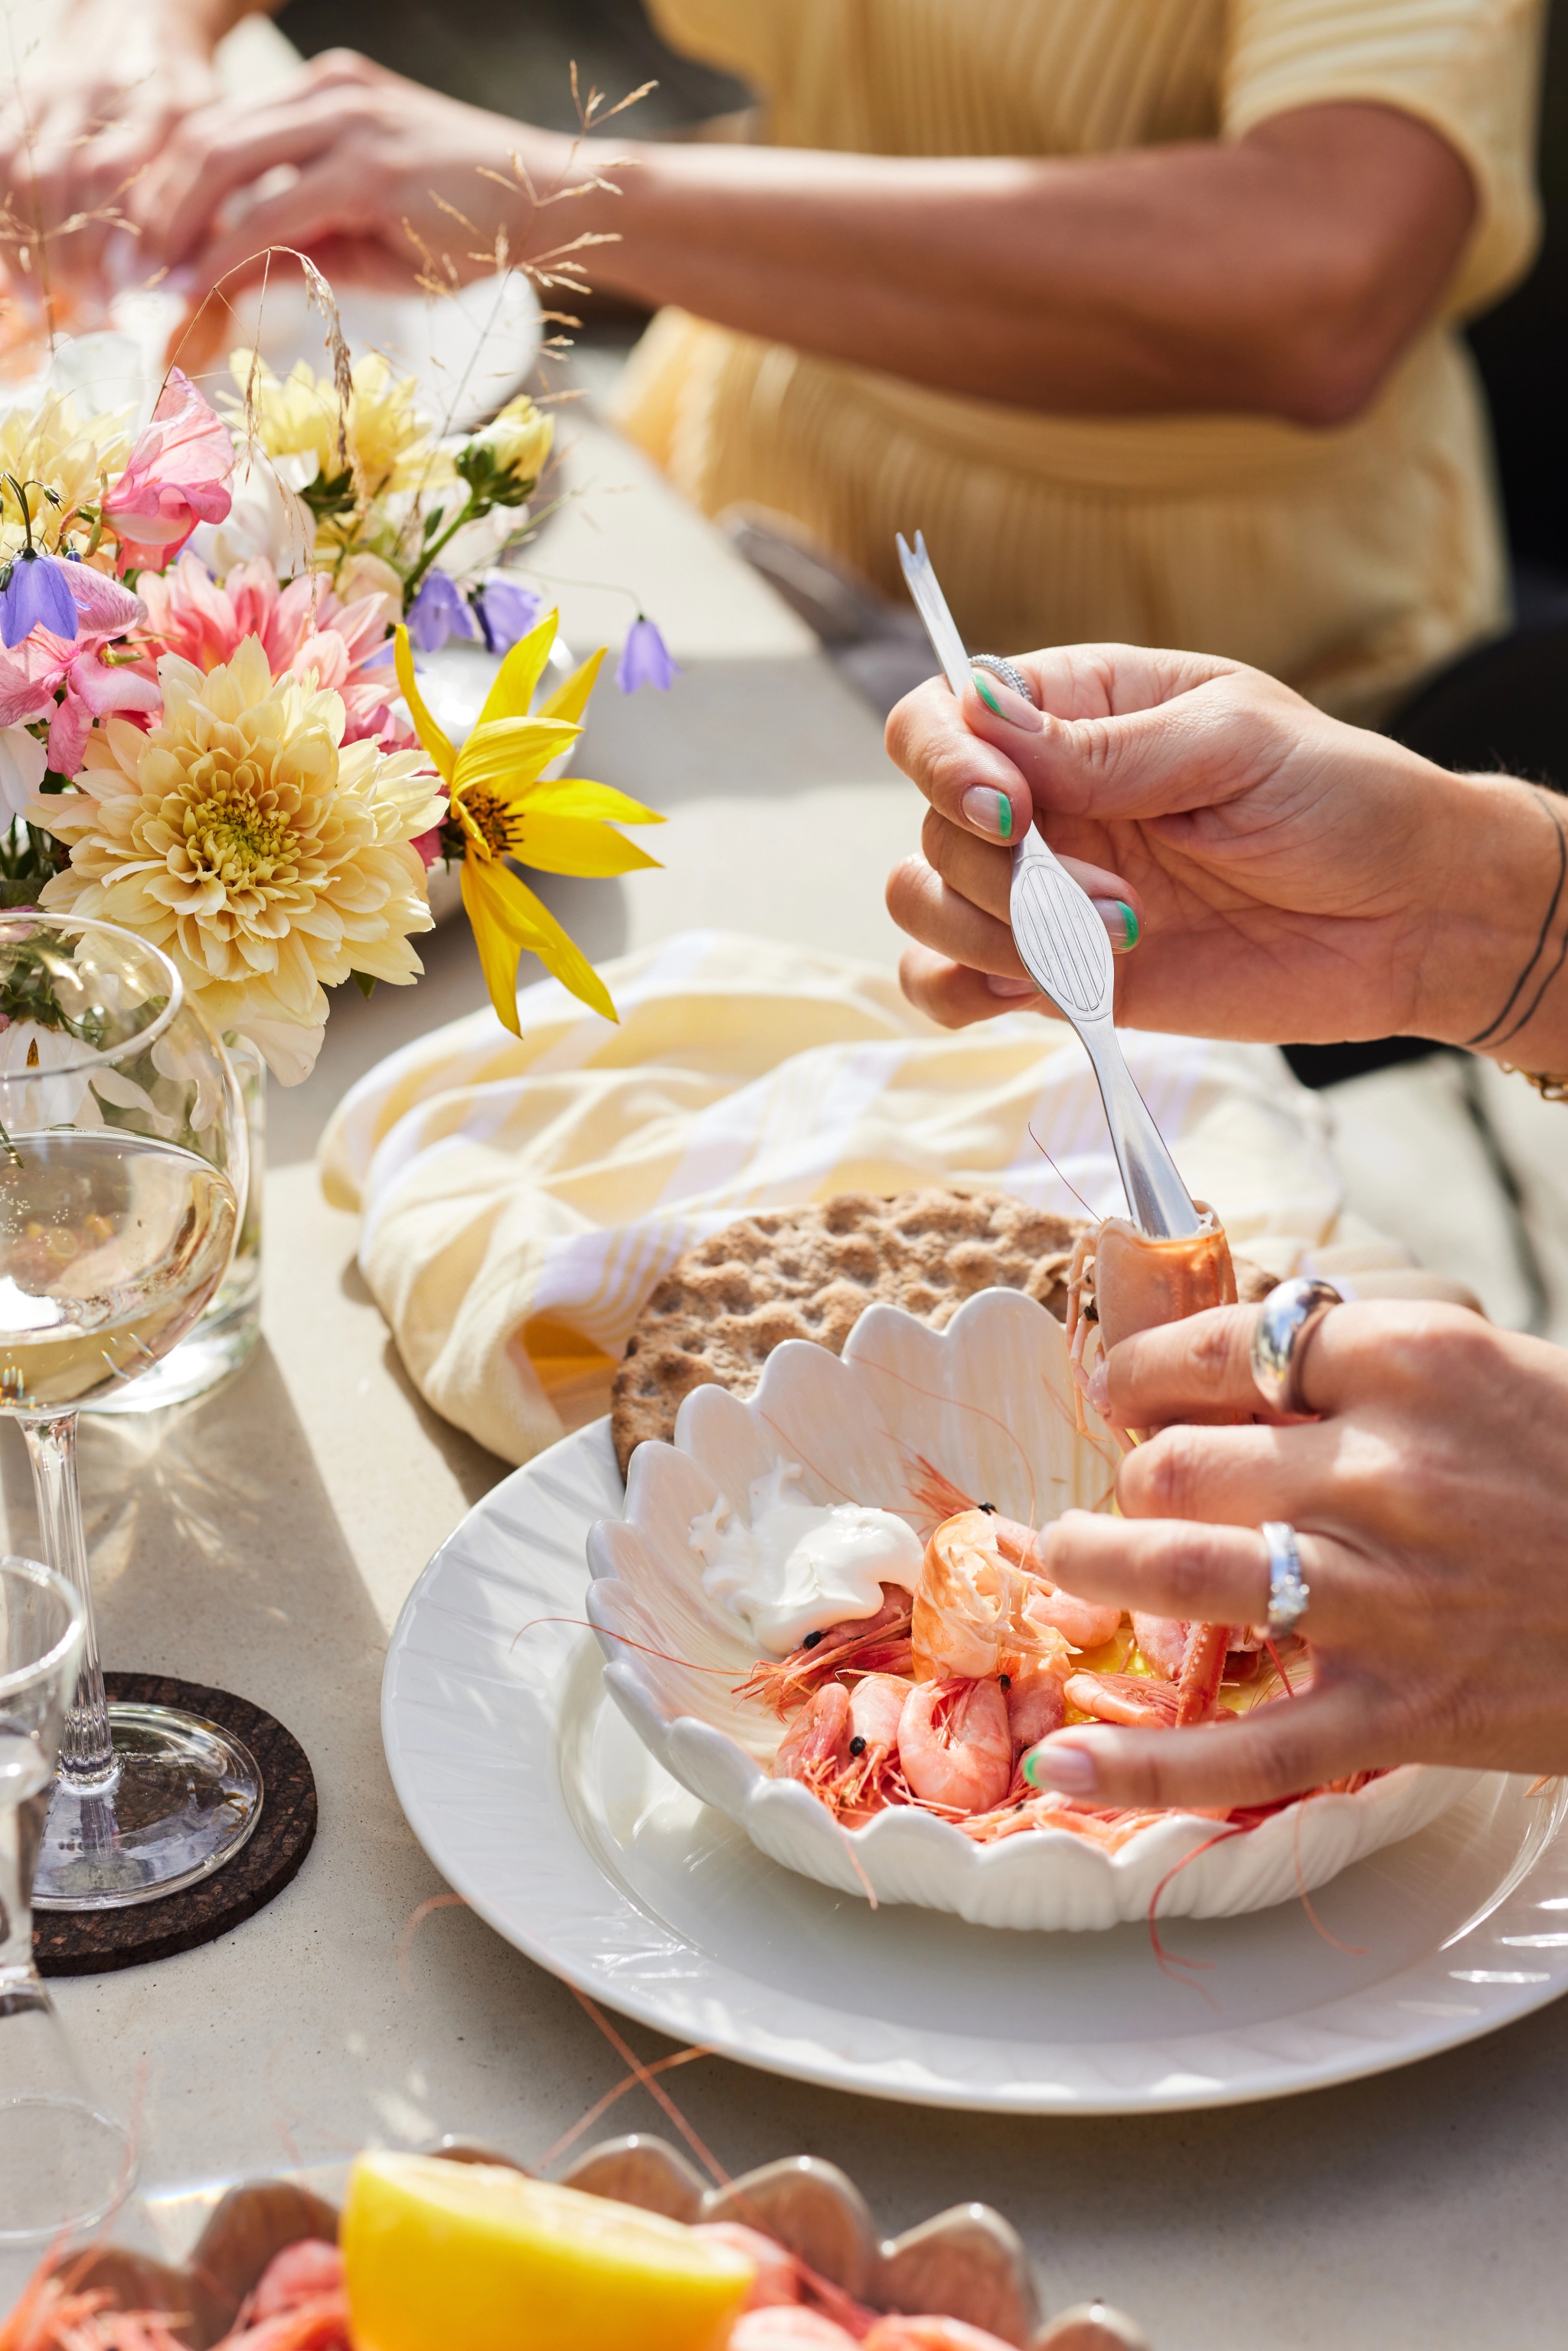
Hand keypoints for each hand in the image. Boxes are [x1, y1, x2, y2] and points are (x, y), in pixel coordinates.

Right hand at [0, 0, 222, 295]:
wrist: (143, 18)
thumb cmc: (189, 102)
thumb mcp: (216, 142)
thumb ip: (208, 207)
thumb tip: (184, 287)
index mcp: (162, 106)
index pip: (124, 178)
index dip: (114, 244)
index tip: (120, 300)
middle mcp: (100, 93)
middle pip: (69, 179)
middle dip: (71, 255)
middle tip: (80, 314)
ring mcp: (54, 91)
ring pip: (23, 169)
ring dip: (26, 242)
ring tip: (37, 301)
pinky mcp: (20, 96)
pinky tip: (9, 268)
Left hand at [133, 51, 569, 298]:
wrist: (552, 206)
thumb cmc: (466, 228)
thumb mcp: (365, 234)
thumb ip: (298, 243)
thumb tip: (228, 281)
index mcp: (321, 93)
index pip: (216, 128)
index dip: (166, 187)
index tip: (141, 245)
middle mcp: (326, 89)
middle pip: (201, 136)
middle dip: (153, 205)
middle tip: (127, 268)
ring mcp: (347, 118)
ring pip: (223, 163)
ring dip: (176, 228)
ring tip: (153, 281)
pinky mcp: (370, 163)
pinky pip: (273, 209)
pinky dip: (227, 251)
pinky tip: (201, 285)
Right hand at [884, 645, 1564, 1056]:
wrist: (1411, 919)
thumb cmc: (1344, 803)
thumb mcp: (1235, 745)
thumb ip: (1104, 749)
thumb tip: (982, 717)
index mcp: (1077, 709)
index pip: (942, 716)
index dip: (946, 764)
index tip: (1012, 812)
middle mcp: (1042, 798)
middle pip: (928, 825)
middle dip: (1001, 872)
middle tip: (1117, 898)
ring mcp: (1043, 891)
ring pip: (924, 904)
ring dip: (994, 934)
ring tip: (1117, 943)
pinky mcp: (1058, 974)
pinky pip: (948, 985)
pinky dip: (964, 991)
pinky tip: (1048, 987)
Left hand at [1023, 1298, 1567, 1809]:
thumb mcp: (1497, 1367)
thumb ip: (1371, 1347)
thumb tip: (1241, 1345)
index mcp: (1413, 1365)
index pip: (1224, 1346)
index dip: (1144, 1370)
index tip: (1120, 1389)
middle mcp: (1384, 1474)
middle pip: (1177, 1462)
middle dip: (1127, 1474)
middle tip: (1124, 1489)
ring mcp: (1385, 1601)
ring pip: (1177, 1575)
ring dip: (1094, 1565)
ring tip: (1065, 1559)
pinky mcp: (1400, 1715)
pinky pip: (1242, 1752)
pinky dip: (1141, 1770)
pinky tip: (1063, 1764)